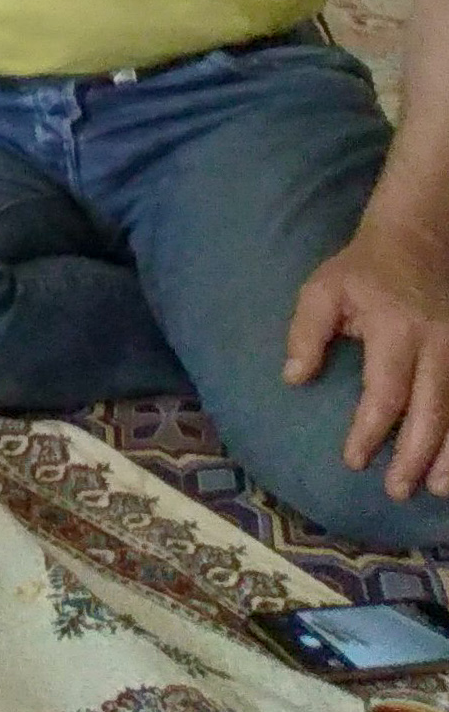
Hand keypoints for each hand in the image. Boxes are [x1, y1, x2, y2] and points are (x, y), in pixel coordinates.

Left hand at [285, 226, 448, 499]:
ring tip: (436, 490)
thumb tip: (293, 379)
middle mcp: (437, 346)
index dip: (370, 431)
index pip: (385, 393)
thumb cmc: (362, 271)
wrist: (419, 239)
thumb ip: (306, 334)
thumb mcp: (322, 291)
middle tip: (396, 490)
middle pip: (431, 412)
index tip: (353, 461)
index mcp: (396, 331)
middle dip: (414, 456)